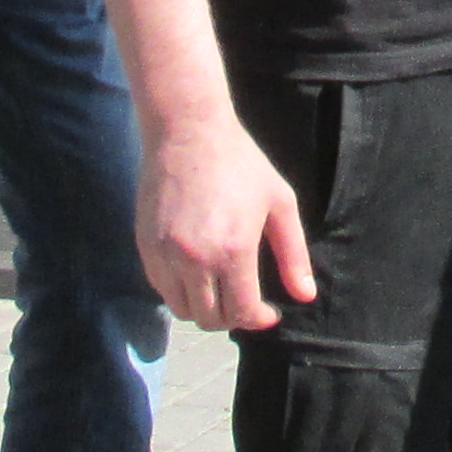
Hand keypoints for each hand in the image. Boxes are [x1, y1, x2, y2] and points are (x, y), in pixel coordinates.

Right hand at [139, 112, 316, 332]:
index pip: (242, 313)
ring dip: (205, 309)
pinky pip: (161, 288)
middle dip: (233, 318)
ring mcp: (166, 254)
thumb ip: (294, 255)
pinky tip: (197, 273)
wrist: (188, 131)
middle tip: (246, 301)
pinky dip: (180, 292)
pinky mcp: (146, 245)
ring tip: (221, 290)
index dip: (259, 319)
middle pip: (211, 319)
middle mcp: (195, 260)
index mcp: (233, 251)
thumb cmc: (240, 163)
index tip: (269, 312)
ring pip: (183, 310)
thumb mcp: (280, 203)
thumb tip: (305, 296)